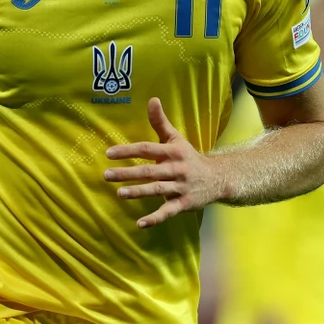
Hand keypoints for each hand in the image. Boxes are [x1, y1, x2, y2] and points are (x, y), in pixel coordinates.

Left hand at [104, 97, 225, 227]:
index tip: (108, 153)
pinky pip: (168, 212)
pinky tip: (140, 224)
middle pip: (149, 171)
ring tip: (119, 193)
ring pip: (157, 190)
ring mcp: (181, 187)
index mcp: (172, 152)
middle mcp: (177, 169)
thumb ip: (160, 122)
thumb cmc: (189, 157)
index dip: (128, 151)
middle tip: (106, 175)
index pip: (147, 149)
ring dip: (138, 192)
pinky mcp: (184, 204)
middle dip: (127, 173)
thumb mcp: (176, 138)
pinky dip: (155, 218)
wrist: (218, 178)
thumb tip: (152, 99)